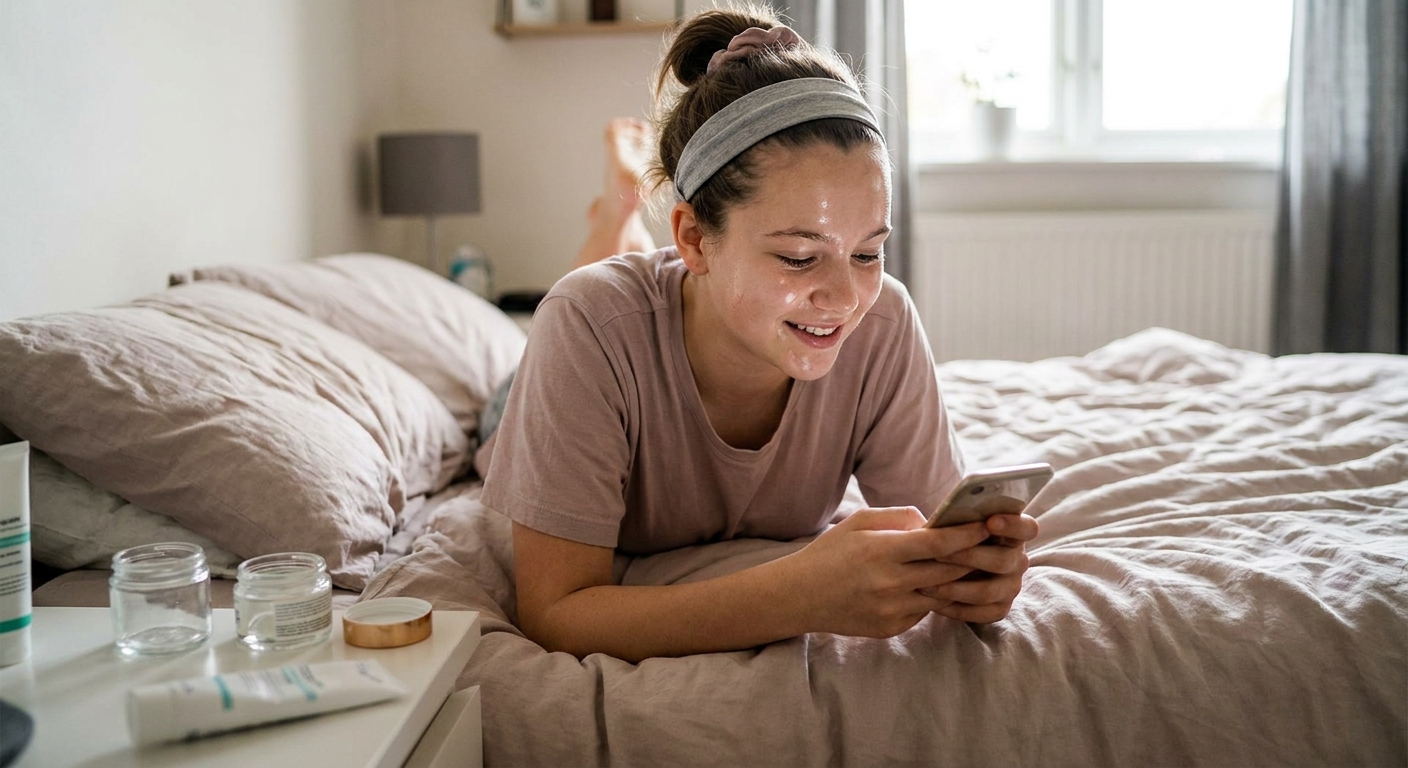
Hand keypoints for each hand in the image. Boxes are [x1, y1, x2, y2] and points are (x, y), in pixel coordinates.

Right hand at [785, 507, 994, 638]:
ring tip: (969, 567)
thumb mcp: (859, 522)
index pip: (939, 544)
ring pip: (941, 594)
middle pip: (949, 571)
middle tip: (990, 546)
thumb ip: (900, 518)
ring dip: (957, 581)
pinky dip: (931, 598)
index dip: (968, 535)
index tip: (986, 526)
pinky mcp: (891, 628)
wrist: (799, 597)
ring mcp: (892, 609)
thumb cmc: (830, 553)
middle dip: (972, 558)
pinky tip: (930, 587)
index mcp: (883, 551)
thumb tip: (934, 522)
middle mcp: (890, 583)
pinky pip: (924, 611)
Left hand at [924, 513, 1038, 623]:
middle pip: (1002, 560)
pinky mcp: (1000, 608)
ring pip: (988, 591)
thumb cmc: (952, 540)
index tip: (990, 522)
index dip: (1012, 525)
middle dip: (968, 557)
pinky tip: (933, 603)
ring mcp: (1011, 586)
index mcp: (1013, 534)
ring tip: (927, 585)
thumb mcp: (955, 526)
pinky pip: (981, 613)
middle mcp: (1018, 560)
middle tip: (937, 553)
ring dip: (956, 588)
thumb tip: (922, 516)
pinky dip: (955, 609)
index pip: (1027, 528)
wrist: (947, 570)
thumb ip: (952, 521)